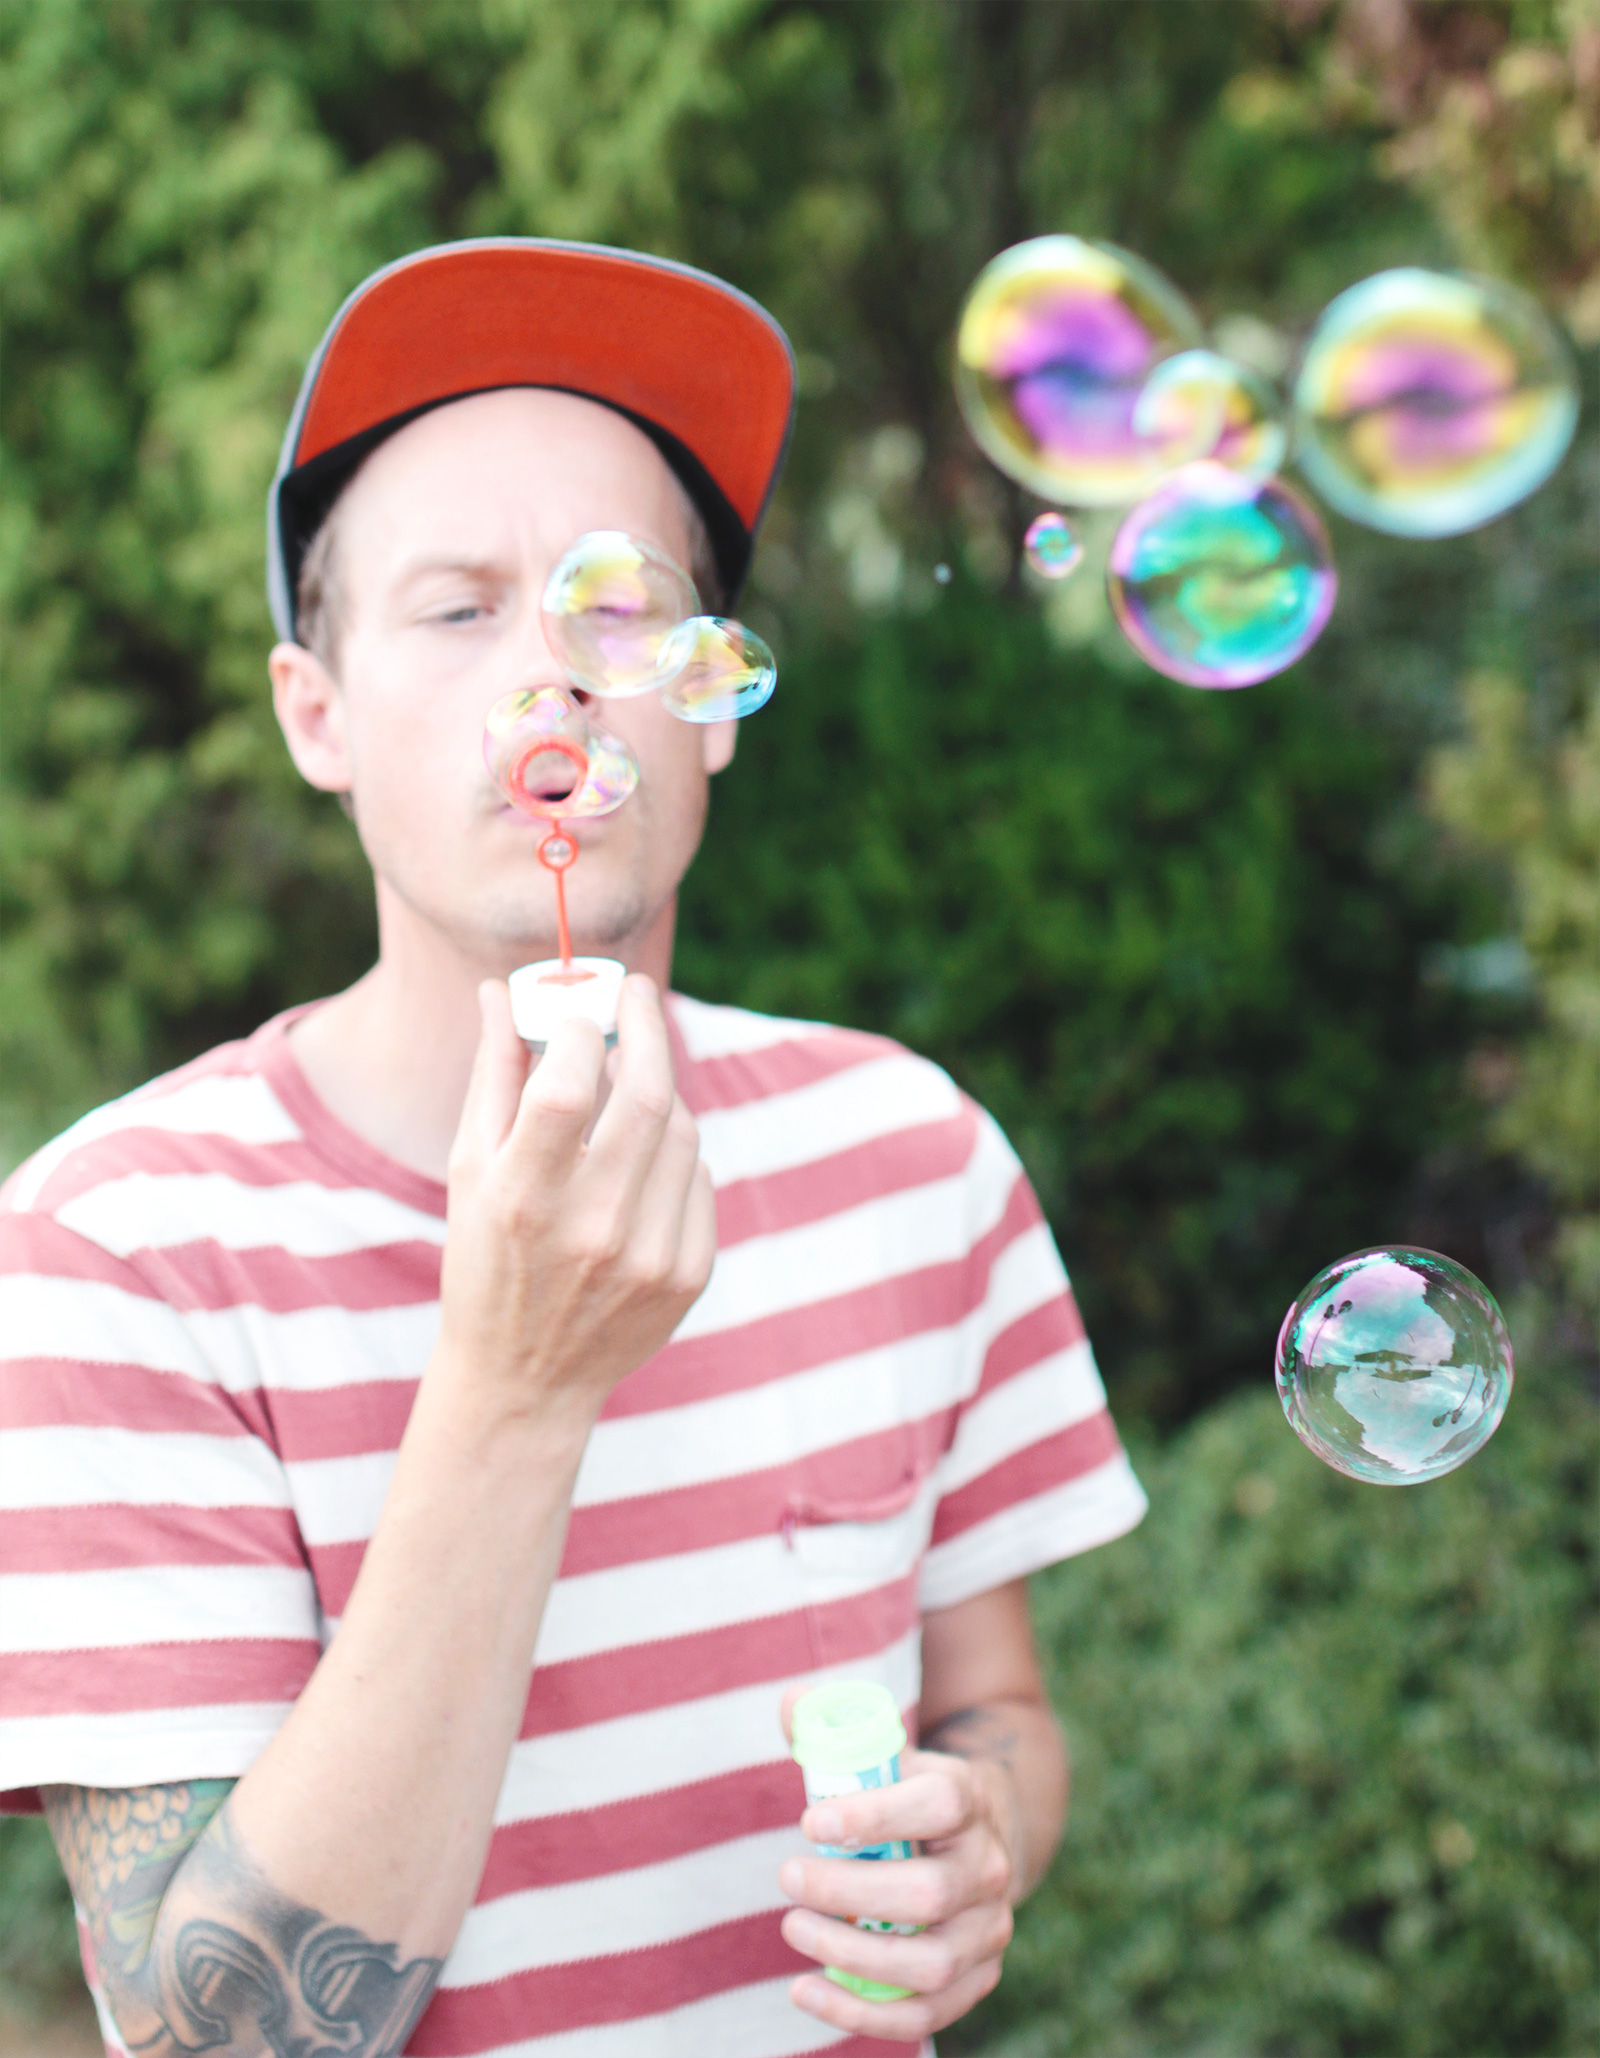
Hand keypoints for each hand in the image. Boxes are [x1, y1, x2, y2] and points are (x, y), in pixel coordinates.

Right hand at [433, 974, 714, 1433]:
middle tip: (638, 995)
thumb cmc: (484, 1258)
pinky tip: (642, 1161)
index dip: (580, 1032)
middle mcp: (592, 1229)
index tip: (581, 1010)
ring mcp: (648, 1257)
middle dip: (646, 1030)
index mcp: (522, 1198)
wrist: (525, 1380)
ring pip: (682, 1132)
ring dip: (659, 1093)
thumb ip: (493, 1074)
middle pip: (648, 1097)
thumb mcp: (470, 1169)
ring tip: (629, 1087)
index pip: (570, 1086)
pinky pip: (699, 1179)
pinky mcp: (688, 1275)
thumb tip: (502, 991)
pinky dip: (675, 1153)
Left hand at [777, 1706, 1017, 2040]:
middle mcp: (988, 1866)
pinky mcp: (977, 1976)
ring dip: (852, 1955)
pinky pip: (927, 2012)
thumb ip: (834, 1732)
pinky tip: (806, 1991)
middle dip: (849, 1892)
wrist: (982, 1835)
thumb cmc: (910, 1793)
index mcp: (968, 1798)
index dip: (874, 1815)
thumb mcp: (886, 1755)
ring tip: (793, 1929)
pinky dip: (864, 2013)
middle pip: (929, 1894)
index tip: (810, 1821)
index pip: (938, 1805)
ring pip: (930, 1962)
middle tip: (786, 1876)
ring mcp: (988, 1929)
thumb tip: (793, 1701)